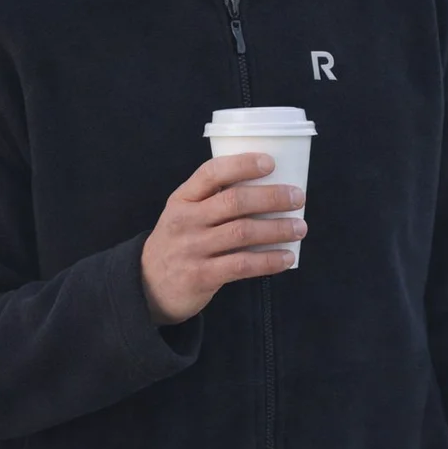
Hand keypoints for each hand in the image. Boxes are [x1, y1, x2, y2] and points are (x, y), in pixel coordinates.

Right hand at [140, 152, 306, 325]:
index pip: (211, 172)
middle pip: (234, 201)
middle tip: (297, 197)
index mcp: (182, 198)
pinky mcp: (202, 276)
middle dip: (271, 197)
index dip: (242, 165)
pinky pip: (242, 265)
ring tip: (300, 227)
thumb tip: (268, 188)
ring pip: (242, 232)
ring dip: (277, 229)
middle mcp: (186, 220)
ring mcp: (192, 249)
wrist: (148, 286)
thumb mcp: (184, 214)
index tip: (270, 162)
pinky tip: (287, 257)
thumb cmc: (179, 242)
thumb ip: (213, 201)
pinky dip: (269, 260)